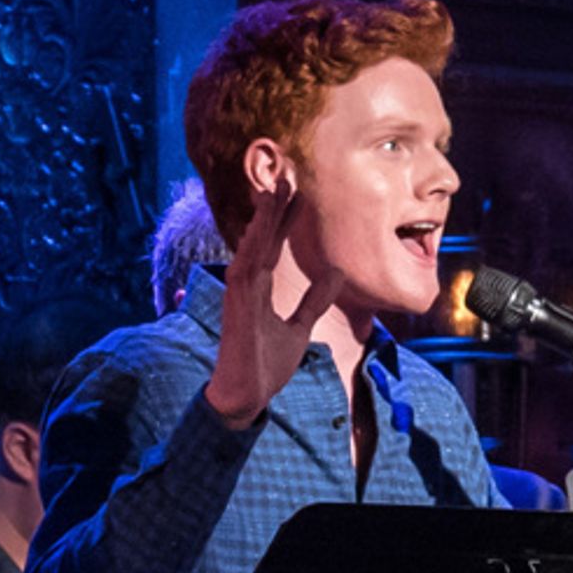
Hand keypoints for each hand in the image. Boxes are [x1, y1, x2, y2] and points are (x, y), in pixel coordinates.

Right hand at [203, 178, 346, 428]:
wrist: (248, 396)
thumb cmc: (267, 363)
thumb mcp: (300, 328)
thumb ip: (314, 301)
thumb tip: (335, 272)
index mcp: (259, 288)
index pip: (272, 245)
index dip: (285, 219)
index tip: (298, 194)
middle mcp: (247, 285)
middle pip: (261, 238)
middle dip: (273, 209)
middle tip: (287, 176)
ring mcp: (240, 294)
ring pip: (251, 247)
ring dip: (262, 220)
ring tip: (275, 191)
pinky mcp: (237, 307)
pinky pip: (244, 271)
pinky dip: (252, 248)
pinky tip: (260, 228)